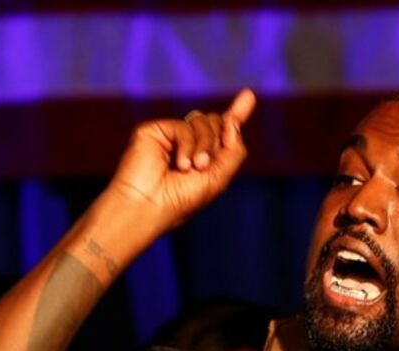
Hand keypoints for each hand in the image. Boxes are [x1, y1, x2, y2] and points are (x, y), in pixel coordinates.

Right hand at [107, 88, 256, 232]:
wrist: (149, 207)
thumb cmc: (181, 200)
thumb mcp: (218, 178)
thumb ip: (233, 150)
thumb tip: (233, 120)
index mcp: (203, 157)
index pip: (223, 131)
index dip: (236, 113)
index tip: (248, 95)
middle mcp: (187, 144)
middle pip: (216, 122)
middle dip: (217, 143)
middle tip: (204, 166)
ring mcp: (171, 136)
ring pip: (204, 120)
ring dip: (204, 146)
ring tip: (192, 168)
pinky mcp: (155, 130)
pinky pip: (184, 125)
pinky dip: (187, 145)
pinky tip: (179, 164)